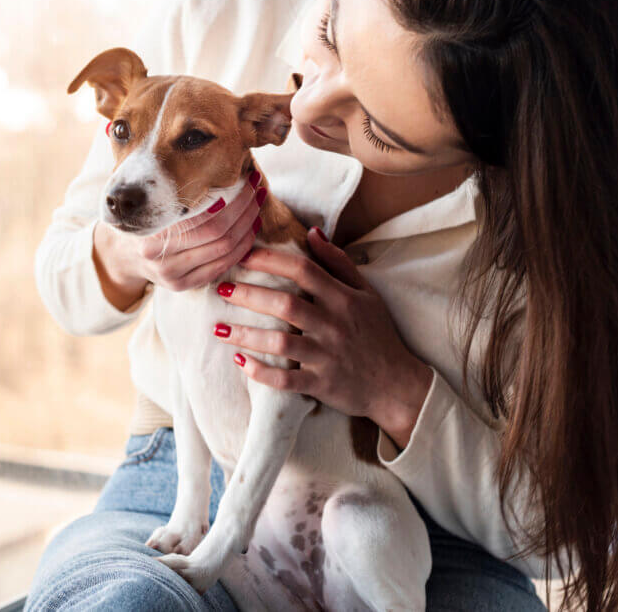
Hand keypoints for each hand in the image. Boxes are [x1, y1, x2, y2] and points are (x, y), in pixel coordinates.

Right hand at [93, 171, 265, 306]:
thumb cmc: (140, 219)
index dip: (235, 199)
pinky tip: (248, 232)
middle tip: (257, 191)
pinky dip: (240, 249)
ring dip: (248, 228)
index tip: (248, 180)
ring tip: (256, 208)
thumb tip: (220, 172)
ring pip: (225, 252)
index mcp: (154, 235)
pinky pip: (221, 267)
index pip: (209, 218)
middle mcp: (163, 260)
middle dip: (246, 211)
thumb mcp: (150, 202)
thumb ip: (177, 193)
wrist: (120, 255)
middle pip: (221, 235)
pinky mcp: (182, 286)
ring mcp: (173, 277)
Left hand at [214, 227, 433, 448]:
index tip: (242, 255)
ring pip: (281, 343)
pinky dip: (261, 372)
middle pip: (285, 305)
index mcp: (343, 299)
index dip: (270, 260)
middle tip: (222, 288)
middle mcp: (334, 325)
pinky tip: (240, 362)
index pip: (303, 271)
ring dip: (246, 335)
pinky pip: (286, 380)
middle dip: (249, 294)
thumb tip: (311, 233)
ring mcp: (327, 356)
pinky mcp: (322, 384)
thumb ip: (338, 262)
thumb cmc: (378, 334)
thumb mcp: (366, 293)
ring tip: (219, 329)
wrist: (397, 385)